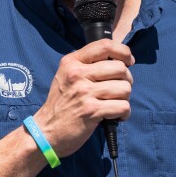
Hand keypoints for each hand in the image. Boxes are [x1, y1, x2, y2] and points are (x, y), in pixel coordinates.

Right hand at [33, 39, 133, 157]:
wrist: (47, 130)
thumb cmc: (61, 103)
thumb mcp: (66, 75)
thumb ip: (87, 64)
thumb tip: (119, 60)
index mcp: (72, 62)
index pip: (105, 46)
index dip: (123, 52)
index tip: (128, 61)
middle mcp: (77, 74)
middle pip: (120, 68)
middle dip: (127, 80)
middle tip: (119, 90)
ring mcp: (84, 93)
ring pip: (124, 88)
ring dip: (125, 98)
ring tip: (114, 104)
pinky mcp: (91, 111)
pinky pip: (123, 107)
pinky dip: (124, 113)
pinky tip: (115, 116)